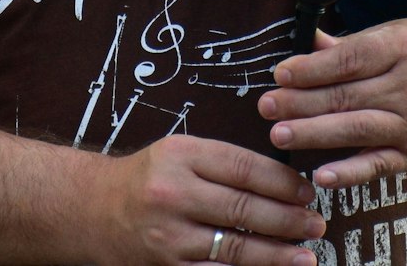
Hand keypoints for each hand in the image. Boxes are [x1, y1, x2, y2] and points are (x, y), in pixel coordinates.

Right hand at [97, 134, 323, 265]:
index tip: (307, 192)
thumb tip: (284, 181)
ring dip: (276, 253)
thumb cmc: (145, 179)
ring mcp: (167, 234)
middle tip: (315, 224)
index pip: (244, 167)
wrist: (90, 210)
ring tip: (305, 255)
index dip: (283, 182)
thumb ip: (223, 162)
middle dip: (288, 219)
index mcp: (181, 155)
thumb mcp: (179, 152)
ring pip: (234, 246)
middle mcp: (173, 192)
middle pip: (244, 207)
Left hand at [258, 20, 406, 188]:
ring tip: (278, 134)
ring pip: (356, 129)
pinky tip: (321, 175)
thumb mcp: (399, 33)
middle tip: (265, 106)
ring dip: (313, 133)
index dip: (310, 69)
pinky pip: (380, 164)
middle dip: (300, 102)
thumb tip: (309, 46)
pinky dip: (350, 171)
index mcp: (404, 46)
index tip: (279, 74)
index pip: (348, 59)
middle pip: (346, 95)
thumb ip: (354, 45)